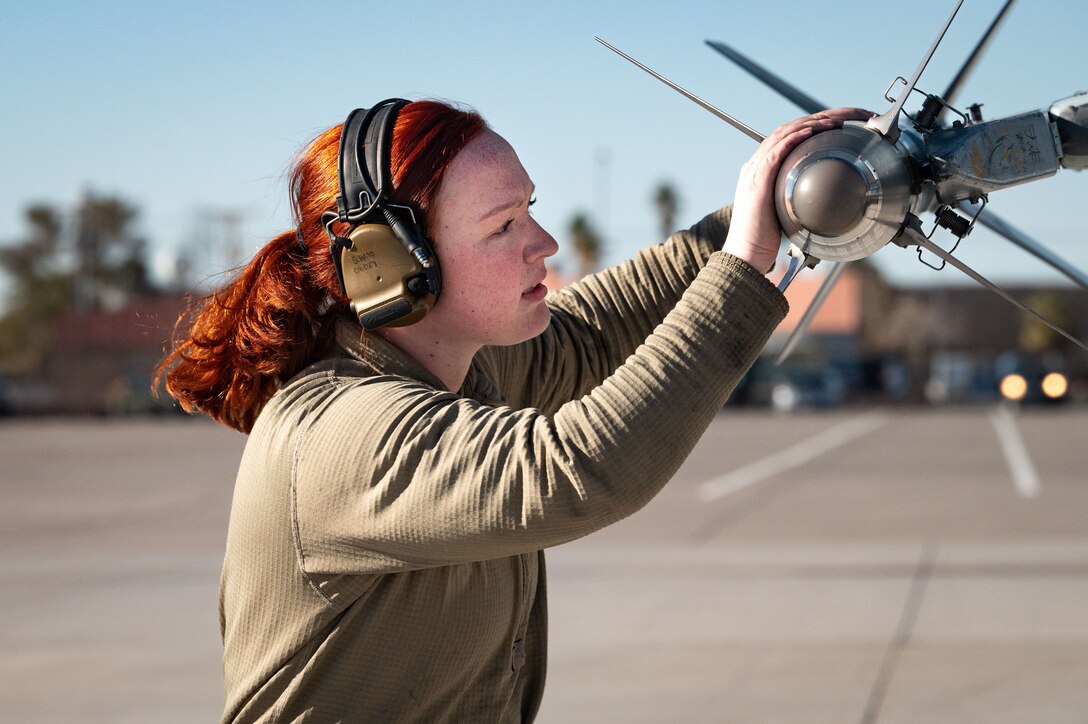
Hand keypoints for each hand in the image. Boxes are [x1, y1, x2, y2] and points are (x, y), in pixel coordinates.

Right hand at [723, 108, 872, 273]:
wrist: (745, 255)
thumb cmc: (763, 238)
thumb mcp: (785, 210)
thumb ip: (797, 197)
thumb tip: (821, 195)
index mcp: (764, 170)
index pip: (791, 137)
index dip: (816, 125)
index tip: (842, 122)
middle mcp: (757, 165)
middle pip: (790, 130)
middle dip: (820, 119)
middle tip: (847, 115)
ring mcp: (755, 171)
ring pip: (783, 134)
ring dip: (811, 123)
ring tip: (834, 119)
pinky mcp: (757, 181)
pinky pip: (775, 151)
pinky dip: (793, 138)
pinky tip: (810, 131)